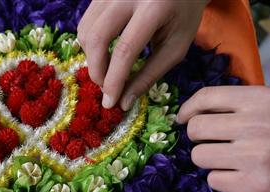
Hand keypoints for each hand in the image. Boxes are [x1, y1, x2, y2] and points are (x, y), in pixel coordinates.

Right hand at [77, 0, 207, 110]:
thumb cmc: (183, 16)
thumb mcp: (175, 47)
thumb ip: (149, 75)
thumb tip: (124, 102)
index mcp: (154, 6)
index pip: (125, 49)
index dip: (114, 80)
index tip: (110, 103)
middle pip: (97, 38)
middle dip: (97, 71)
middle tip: (106, 89)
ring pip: (86, 31)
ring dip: (92, 59)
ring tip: (109, 71)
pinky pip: (85, 23)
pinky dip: (91, 45)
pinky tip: (105, 53)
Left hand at [177, 86, 269, 191]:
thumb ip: (236, 105)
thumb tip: (188, 112)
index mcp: (264, 99)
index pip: (207, 96)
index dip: (187, 108)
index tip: (182, 119)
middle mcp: (260, 124)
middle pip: (196, 128)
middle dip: (198, 138)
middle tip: (213, 143)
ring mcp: (258, 155)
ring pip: (199, 156)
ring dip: (209, 161)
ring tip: (230, 161)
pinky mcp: (256, 183)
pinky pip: (213, 180)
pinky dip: (222, 180)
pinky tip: (241, 176)